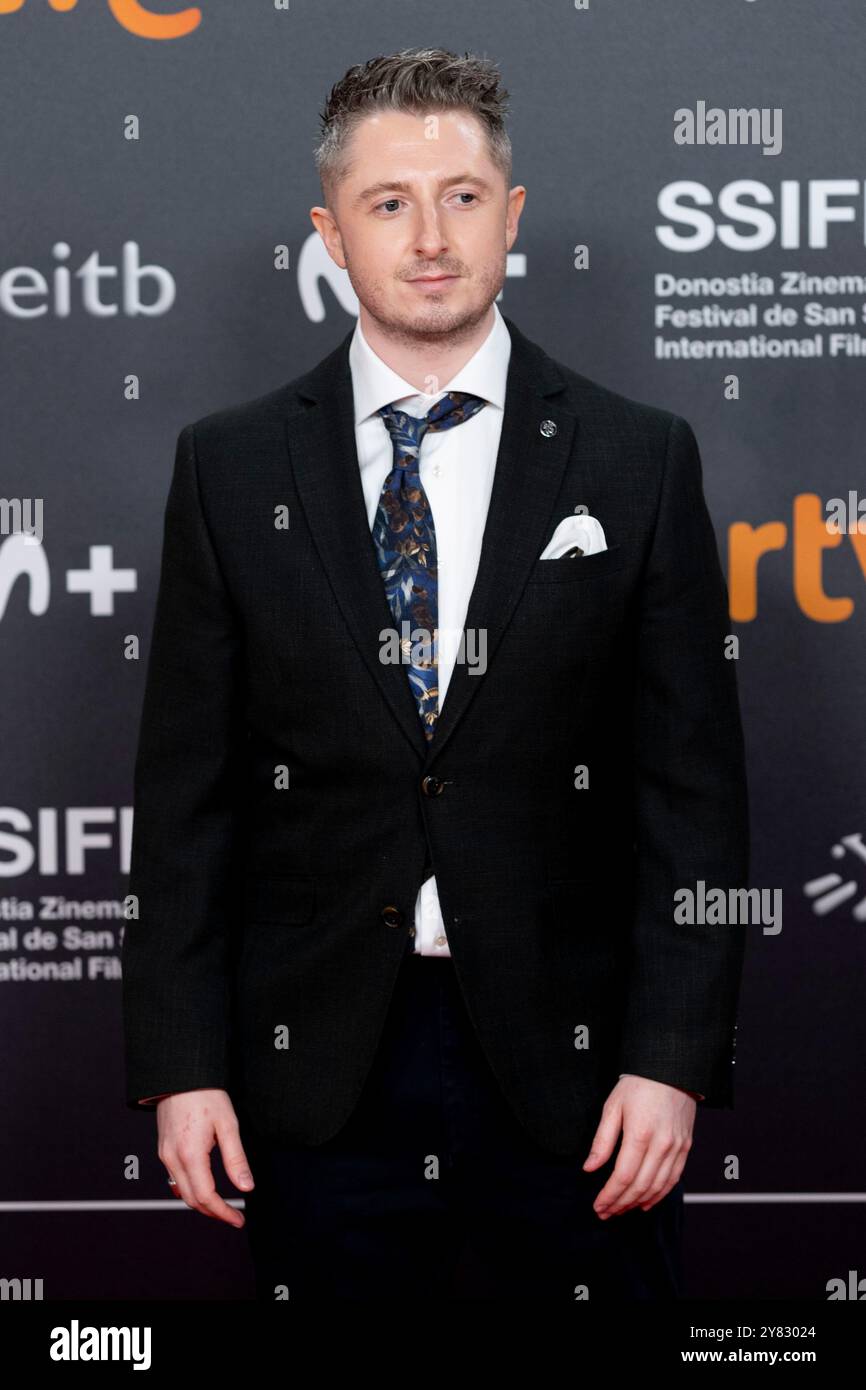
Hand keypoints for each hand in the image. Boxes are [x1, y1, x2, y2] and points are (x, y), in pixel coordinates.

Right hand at [157, 1089, 253, 1227]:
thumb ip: (236, 1159)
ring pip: (181, 1192)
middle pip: (191, 1200)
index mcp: (190, 1155)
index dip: (223, 1212)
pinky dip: (190, 1189)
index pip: (206, 1197)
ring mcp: (165, 1155)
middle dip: (213, 1212)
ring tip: (222, 1205)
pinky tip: (204, 1187)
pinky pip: (175, 1179)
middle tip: (234, 1215)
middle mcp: (173, 1159)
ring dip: (202, 1203)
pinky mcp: (164, 1150)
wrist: (180, 1074)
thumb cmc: (205, 1095)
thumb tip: (246, 1187)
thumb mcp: (228, 1125)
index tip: (238, 1219)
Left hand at [582, 1075, 694, 1218]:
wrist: (670, 1068)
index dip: (610, 1195)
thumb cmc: (638, 1084)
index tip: (598, 1206)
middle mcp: (662, 1144)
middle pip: (640, 1186)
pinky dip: (659, 1195)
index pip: (623, 1176)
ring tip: (621, 1210)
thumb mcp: (612, 1107)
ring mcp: (676, 1147)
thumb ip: (602, 1141)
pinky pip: (673, 1179)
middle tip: (606, 1213)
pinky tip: (646, 1202)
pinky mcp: (685, 1147)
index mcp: (640, 1134)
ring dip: (638, 1203)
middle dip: (620, 1204)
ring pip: (658, 1187)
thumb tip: (590, 1168)